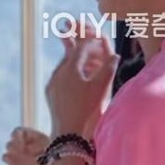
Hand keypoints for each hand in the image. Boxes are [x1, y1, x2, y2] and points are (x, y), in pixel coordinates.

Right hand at [2, 127, 50, 164]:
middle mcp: (18, 145)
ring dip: (10, 159)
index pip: (15, 133)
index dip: (17, 138)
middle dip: (15, 149)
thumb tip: (29, 150)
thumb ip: (42, 143)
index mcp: (25, 135)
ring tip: (20, 162)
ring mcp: (16, 157)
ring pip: (5, 157)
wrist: (57, 159)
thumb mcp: (50, 141)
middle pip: (9, 145)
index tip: (24, 145)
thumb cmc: (54, 148)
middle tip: (24, 152)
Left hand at [46, 22, 118, 140]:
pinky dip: (66, 72)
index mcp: (72, 69)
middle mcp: (59, 73)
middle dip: (78, 45)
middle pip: (69, 54)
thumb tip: (115, 55)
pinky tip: (71, 76)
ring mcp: (52, 82)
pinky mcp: (49, 92)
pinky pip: (57, 77)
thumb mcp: (101, 88)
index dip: (90, 40)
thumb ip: (108, 69)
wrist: (68, 129)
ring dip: (71, 59)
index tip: (96, 34)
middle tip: (81, 36)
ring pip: (62, 66)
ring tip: (78, 55)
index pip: (81, 48)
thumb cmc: (87, 108)